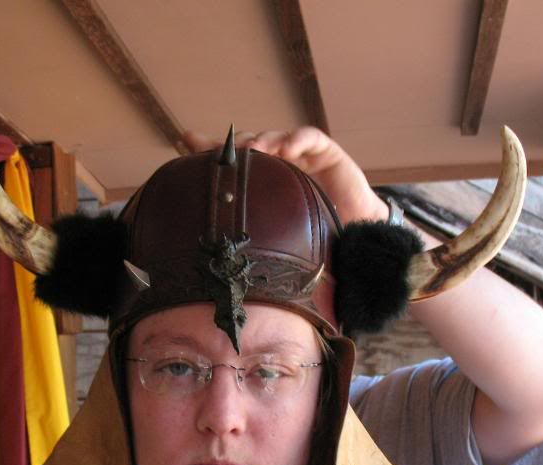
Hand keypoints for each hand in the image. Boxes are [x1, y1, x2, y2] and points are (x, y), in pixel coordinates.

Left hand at [182, 127, 385, 225]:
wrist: (358, 235)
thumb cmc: (318, 236)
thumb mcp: (278, 234)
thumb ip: (252, 229)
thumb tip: (206, 248)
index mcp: (265, 181)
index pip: (234, 161)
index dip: (211, 149)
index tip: (185, 142)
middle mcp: (279, 164)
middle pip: (250, 145)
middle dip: (234, 145)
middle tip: (220, 149)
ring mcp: (301, 155)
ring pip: (275, 138)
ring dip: (262, 141)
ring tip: (253, 150)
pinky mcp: (325, 151)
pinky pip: (308, 138)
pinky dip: (295, 139)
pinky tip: (285, 148)